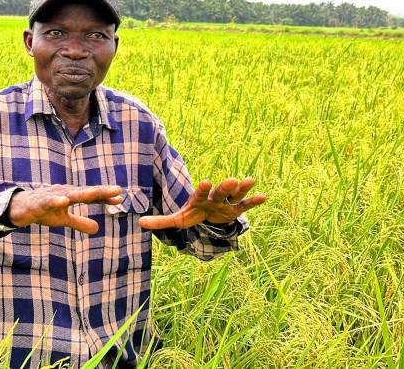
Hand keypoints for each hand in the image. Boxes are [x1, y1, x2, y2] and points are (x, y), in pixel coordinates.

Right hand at [6, 184, 123, 234]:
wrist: (18, 208)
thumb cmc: (43, 211)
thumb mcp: (63, 220)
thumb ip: (80, 222)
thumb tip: (97, 229)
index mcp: (71, 196)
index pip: (91, 197)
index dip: (105, 197)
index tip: (120, 198)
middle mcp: (64, 192)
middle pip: (85, 192)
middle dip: (101, 191)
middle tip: (117, 190)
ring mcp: (52, 196)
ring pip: (70, 194)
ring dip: (83, 193)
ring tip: (96, 192)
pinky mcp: (39, 202)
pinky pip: (49, 201)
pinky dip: (56, 200)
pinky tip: (64, 200)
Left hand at [138, 177, 265, 229]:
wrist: (207, 216)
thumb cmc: (192, 215)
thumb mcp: (177, 220)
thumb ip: (161, 221)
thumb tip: (140, 223)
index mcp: (199, 199)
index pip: (200, 193)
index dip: (203, 188)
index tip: (206, 181)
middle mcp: (214, 198)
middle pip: (220, 192)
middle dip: (224, 187)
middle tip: (230, 180)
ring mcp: (226, 203)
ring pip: (234, 195)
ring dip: (241, 189)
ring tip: (250, 180)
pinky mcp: (235, 209)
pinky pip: (245, 205)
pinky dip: (254, 201)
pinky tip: (264, 196)